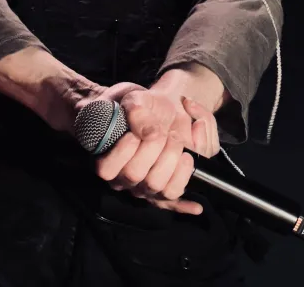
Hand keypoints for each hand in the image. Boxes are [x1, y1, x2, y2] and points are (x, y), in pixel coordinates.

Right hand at [88, 77, 219, 214]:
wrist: (160, 109)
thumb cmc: (141, 106)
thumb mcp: (134, 98)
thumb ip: (136, 111)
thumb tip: (147, 131)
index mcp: (107, 158)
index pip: (107, 169)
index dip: (122, 151)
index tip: (135, 132)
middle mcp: (124, 178)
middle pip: (136, 177)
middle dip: (153, 149)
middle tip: (164, 131)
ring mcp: (145, 187)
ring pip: (159, 188)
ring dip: (172, 162)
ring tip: (177, 141)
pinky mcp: (164, 190)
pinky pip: (174, 201)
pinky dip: (185, 205)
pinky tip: (197, 206)